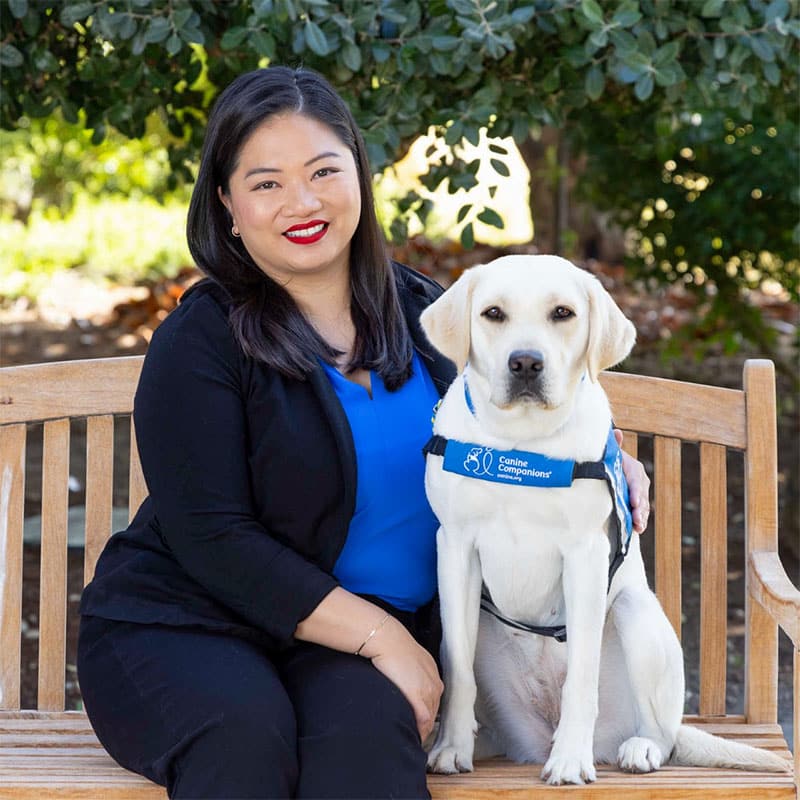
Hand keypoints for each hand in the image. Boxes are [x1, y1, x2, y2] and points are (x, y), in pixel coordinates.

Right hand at [362, 616, 443, 741]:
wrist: (386, 639)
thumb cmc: (391, 644)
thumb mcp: (407, 656)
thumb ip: (409, 669)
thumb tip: (400, 677)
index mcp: (432, 672)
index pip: (434, 698)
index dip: (427, 712)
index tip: (420, 721)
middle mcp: (434, 681)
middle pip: (434, 710)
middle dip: (426, 724)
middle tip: (416, 735)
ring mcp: (428, 690)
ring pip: (430, 718)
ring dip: (423, 729)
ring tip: (414, 738)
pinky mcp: (418, 696)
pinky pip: (423, 720)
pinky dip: (420, 730)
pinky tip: (414, 736)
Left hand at [614, 429, 650, 533]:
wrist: (610, 464)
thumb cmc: (608, 458)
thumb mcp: (610, 451)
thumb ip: (613, 444)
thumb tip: (616, 432)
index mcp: (634, 468)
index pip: (637, 481)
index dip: (636, 492)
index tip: (634, 502)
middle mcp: (640, 480)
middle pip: (642, 496)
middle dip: (640, 508)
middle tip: (636, 519)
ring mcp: (640, 492)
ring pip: (643, 505)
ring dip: (641, 517)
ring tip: (638, 527)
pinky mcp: (637, 502)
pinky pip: (641, 512)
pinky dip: (640, 520)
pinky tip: (637, 530)